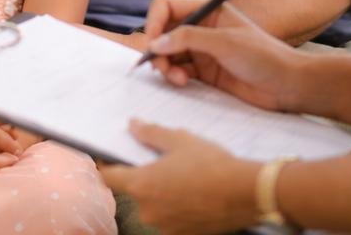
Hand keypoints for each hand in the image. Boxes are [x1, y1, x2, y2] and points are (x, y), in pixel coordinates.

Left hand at [100, 120, 258, 234]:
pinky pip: (170, 217)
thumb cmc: (210, 163)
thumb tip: (133, 125)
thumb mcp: (179, 139)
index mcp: (142, 184)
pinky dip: (175, 205)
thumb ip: (151, 133)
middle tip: (161, 160)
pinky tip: (192, 191)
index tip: (107, 157)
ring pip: (154, 204)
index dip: (105, 165)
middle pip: (134, 190)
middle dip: (143, 176)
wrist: (244, 193)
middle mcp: (148, 210)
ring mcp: (165, 226)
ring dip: (161, 192)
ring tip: (182, 175)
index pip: (109, 177)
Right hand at [143, 0, 312, 113]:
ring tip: (176, 79)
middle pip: (164, 32)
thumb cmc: (263, 56)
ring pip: (168, 53)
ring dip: (166, 65)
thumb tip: (154, 43)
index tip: (151, 42)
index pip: (167, 7)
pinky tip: (183, 83)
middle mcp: (202, 28)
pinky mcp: (205, 73)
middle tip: (160, 67)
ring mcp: (202, 51)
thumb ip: (188, 39)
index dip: (154, 22)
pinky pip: (178, 71)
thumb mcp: (224, 42)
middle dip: (158, 48)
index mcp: (208, 10)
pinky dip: (174, 77)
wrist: (289, 86)